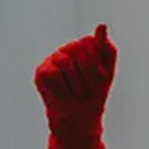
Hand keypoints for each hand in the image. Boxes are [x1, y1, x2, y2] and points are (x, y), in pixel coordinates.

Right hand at [34, 25, 116, 139]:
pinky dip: (62, 89)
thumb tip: (101, 26)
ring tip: (76, 94)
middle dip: (88, 74)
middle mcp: (66, 50)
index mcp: (83, 47)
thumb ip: (107, 49)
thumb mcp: (107, 73)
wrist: (81, 122)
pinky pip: (53, 73)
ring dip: (76, 84)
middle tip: (86, 89)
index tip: (98, 78)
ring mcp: (52, 60)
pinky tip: (63, 96)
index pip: (91, 42)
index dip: (97, 63)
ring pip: (65, 61)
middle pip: (78, 49)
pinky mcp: (41, 72)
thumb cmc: (94, 97)